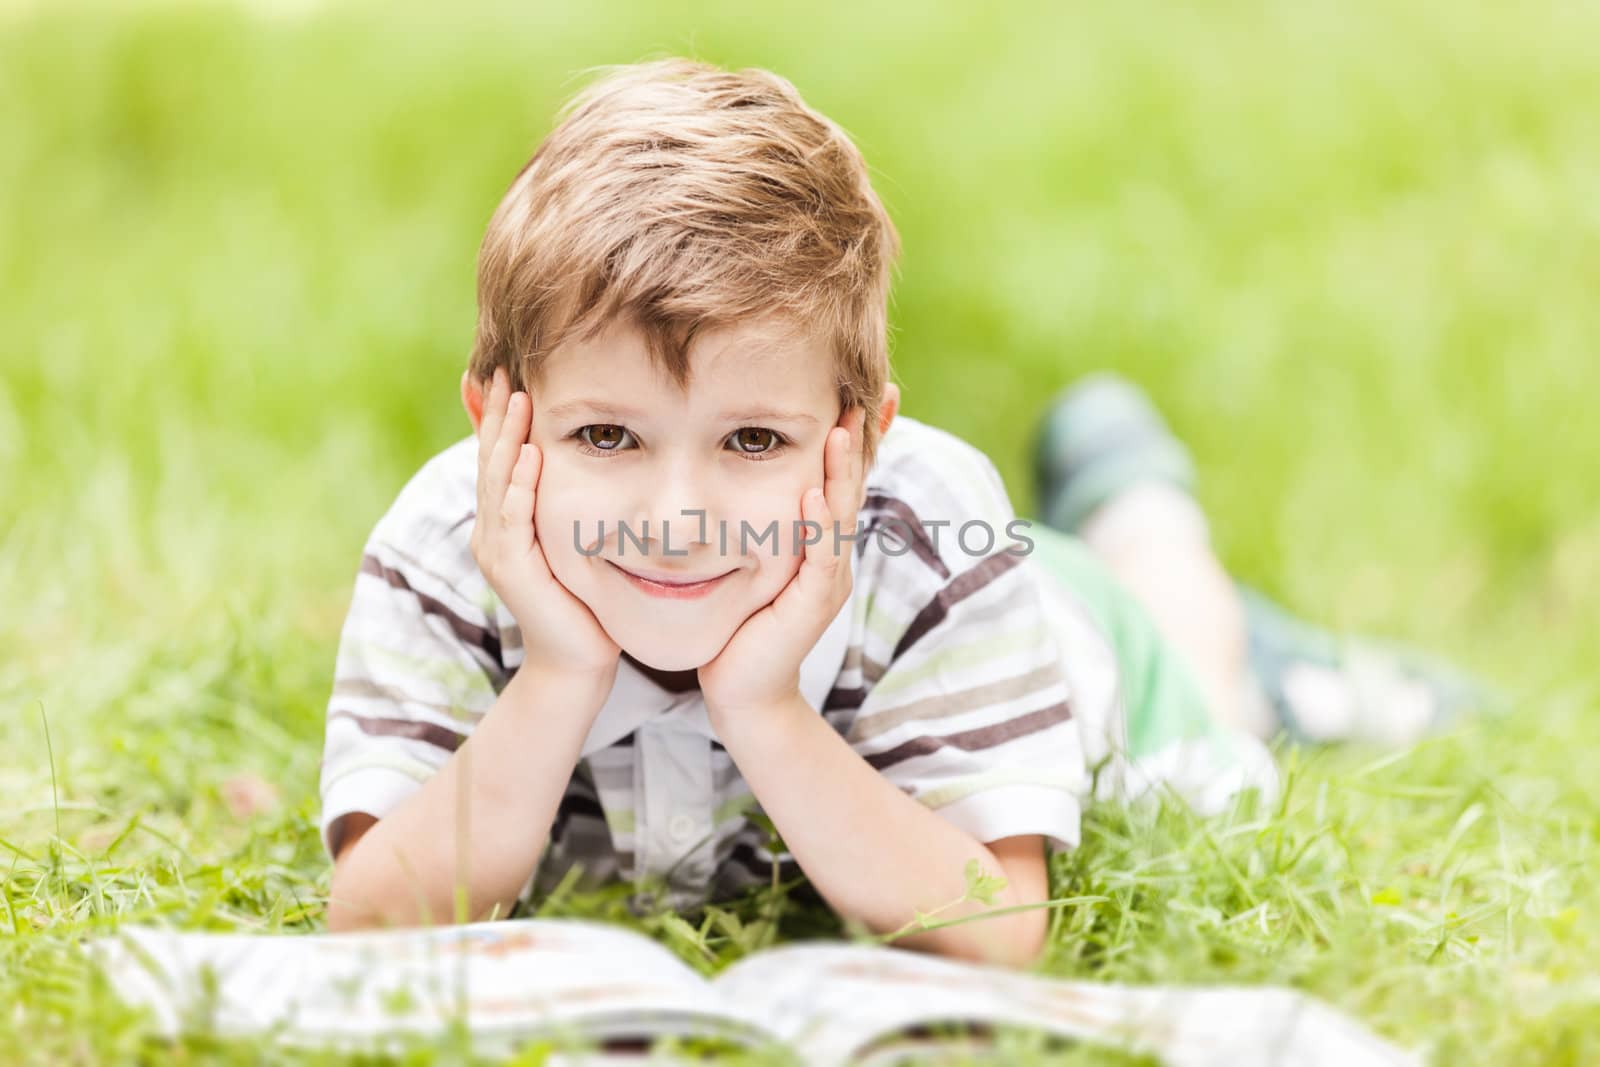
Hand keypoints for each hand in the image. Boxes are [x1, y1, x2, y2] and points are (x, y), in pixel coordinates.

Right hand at [471, 367, 621, 680]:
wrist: (577, 660)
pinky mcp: (512, 571)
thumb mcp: (570, 540)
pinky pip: (512, 520)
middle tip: (504, 371)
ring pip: (497, 483)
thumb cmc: (582, 599)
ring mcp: (497, 551)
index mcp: (503, 521)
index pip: (498, 458)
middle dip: (497, 415)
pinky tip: (530, 456)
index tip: (508, 373)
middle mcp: (491, 531)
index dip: (499, 417)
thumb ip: (563, 504)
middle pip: (491, 461)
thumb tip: (573, 461)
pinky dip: (519, 486)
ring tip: (517, 399)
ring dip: (506, 440)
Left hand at [699, 405, 868, 722]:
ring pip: (840, 516)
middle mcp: (833, 558)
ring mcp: (828, 582)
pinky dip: (817, 524)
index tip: (875, 393)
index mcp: (821, 544)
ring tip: (840, 430)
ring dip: (841, 472)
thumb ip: (761, 524)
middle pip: (853, 489)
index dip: (861, 439)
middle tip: (869, 396)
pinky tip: (812, 494)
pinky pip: (820, 558)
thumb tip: (739, 473)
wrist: (742, 692)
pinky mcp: (812, 606)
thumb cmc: (741, 625)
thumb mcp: (754, 562)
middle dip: (863, 442)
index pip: (844, 480)